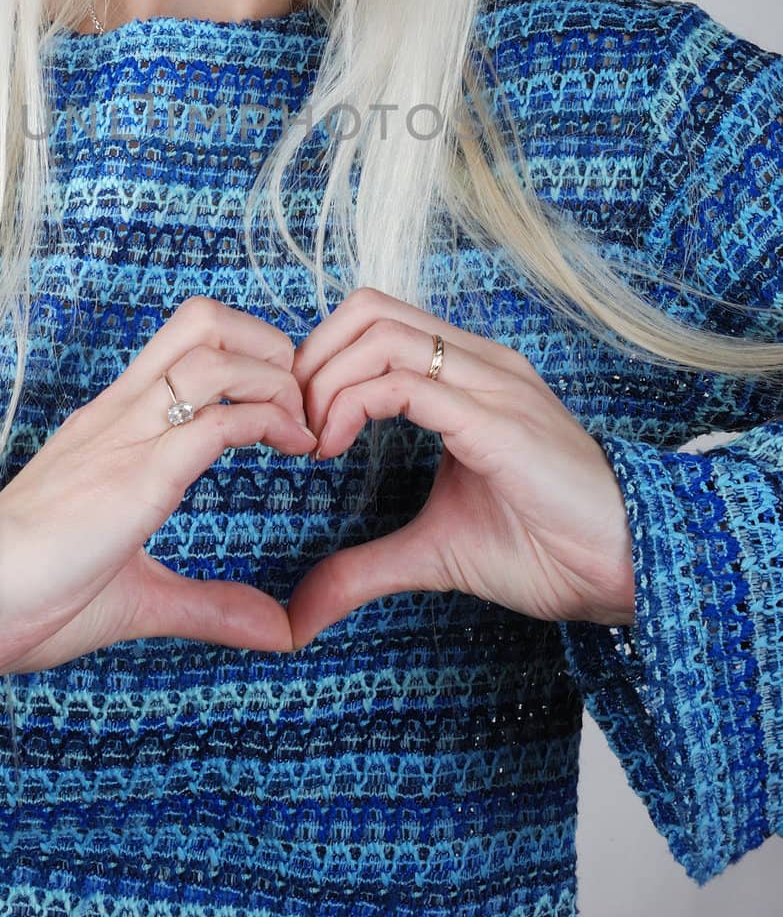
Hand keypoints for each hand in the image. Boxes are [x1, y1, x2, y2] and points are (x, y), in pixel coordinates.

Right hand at [0, 296, 317, 681]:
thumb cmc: (29, 600)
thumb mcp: (136, 596)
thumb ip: (207, 605)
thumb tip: (276, 631)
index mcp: (112, 426)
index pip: (186, 341)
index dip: (249, 353)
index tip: (283, 404)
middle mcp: (120, 414)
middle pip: (203, 320)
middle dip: (268, 343)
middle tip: (298, 399)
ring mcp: (126, 438)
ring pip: (215, 353)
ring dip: (276, 378)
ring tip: (301, 426)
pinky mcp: (138, 476)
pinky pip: (216, 420)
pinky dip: (269, 420)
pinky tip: (292, 447)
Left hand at [285, 286, 635, 650]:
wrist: (627, 571)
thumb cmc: (546, 550)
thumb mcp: (432, 553)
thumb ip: (364, 567)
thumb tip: (300, 612)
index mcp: (468, 376)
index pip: (373, 321)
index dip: (319, 360)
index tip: (298, 426)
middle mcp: (480, 363)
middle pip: (367, 309)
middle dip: (311, 360)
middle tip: (294, 425)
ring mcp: (492, 384)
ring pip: (380, 334)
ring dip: (326, 381)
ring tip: (316, 440)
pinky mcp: (497, 420)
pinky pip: (407, 383)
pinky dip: (352, 405)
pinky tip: (336, 447)